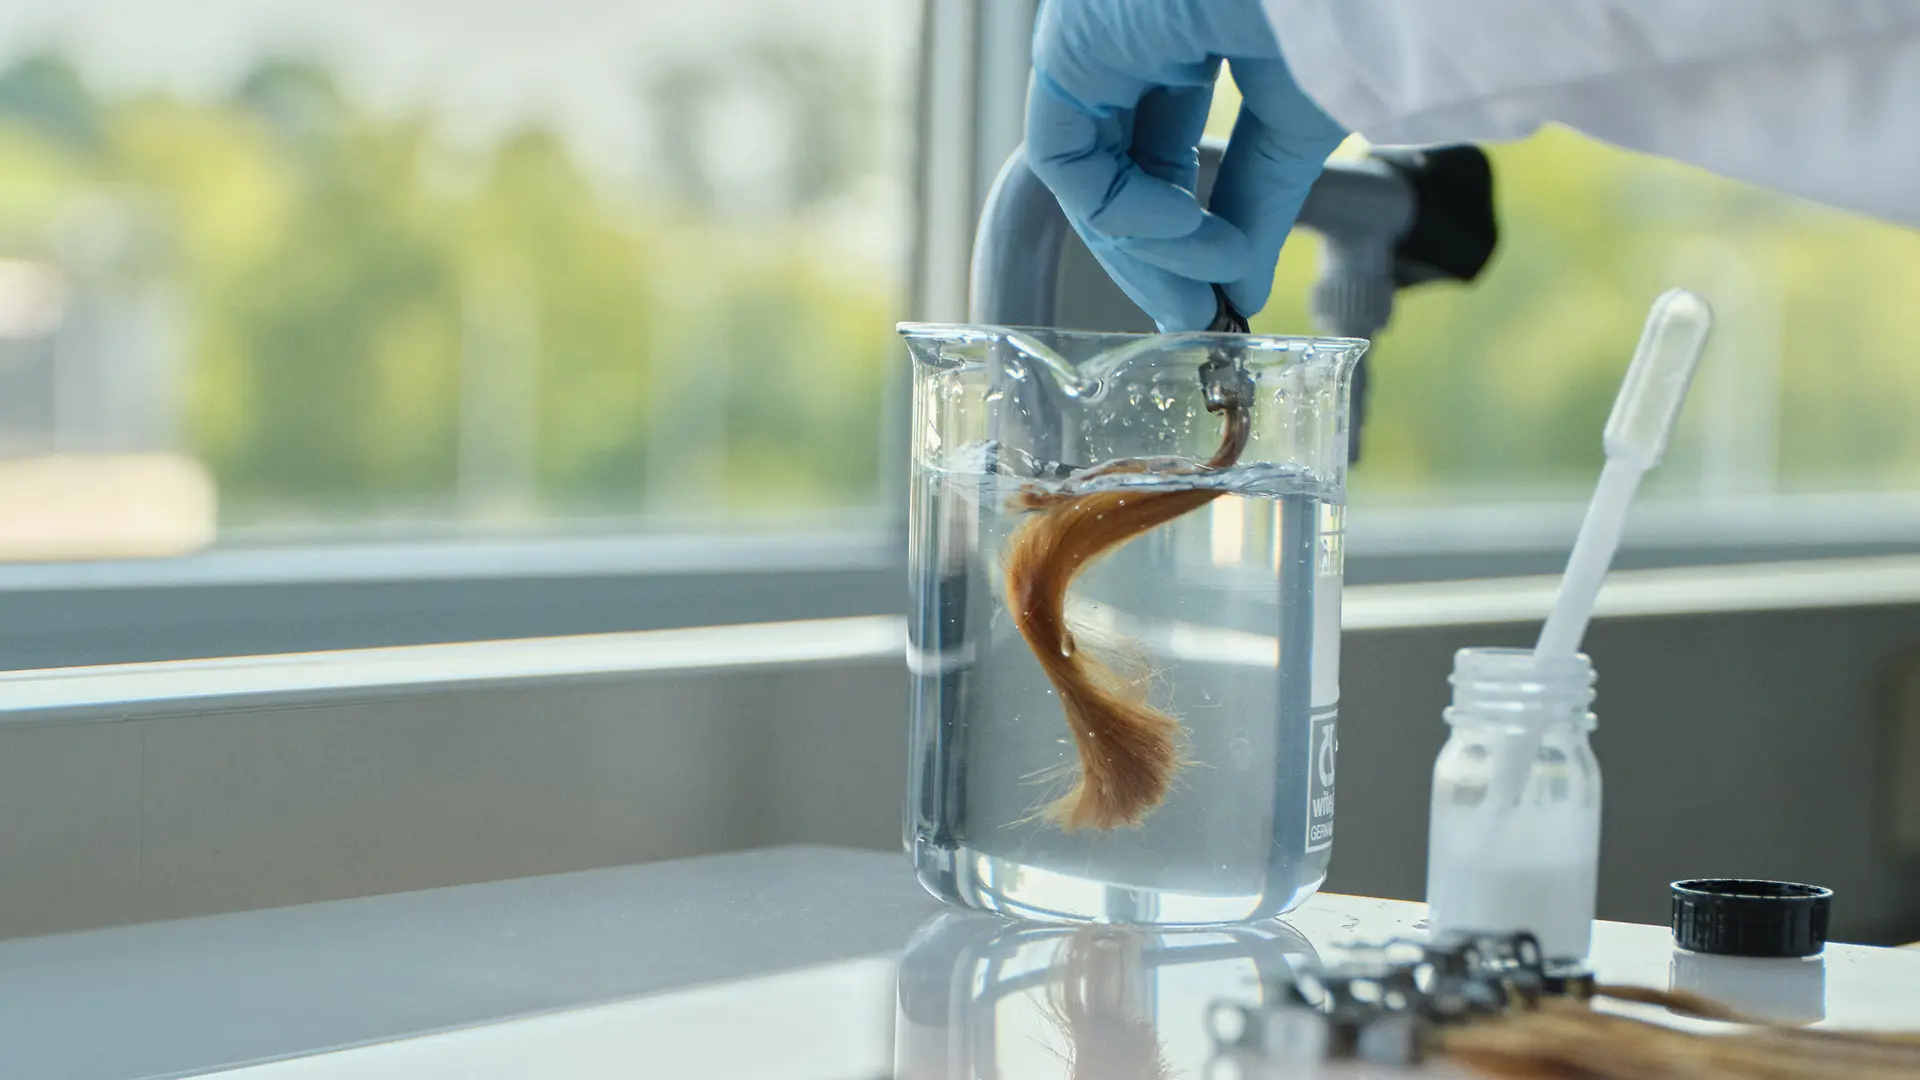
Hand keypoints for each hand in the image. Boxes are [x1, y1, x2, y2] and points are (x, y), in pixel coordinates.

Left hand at [1027, 0, 1346, 330]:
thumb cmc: (1348, 11)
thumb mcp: (1296, 122)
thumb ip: (1256, 205)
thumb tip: (1237, 287)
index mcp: (1182, 24)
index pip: (1154, 140)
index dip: (1181, 224)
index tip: (1215, 288)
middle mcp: (1127, 26)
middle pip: (1113, 159)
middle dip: (1152, 251)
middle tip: (1191, 312)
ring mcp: (1093, 30)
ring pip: (1086, 165)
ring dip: (1142, 244)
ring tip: (1202, 286)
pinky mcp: (1069, 43)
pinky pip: (1067, 154)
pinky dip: (1119, 211)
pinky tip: (1182, 230)